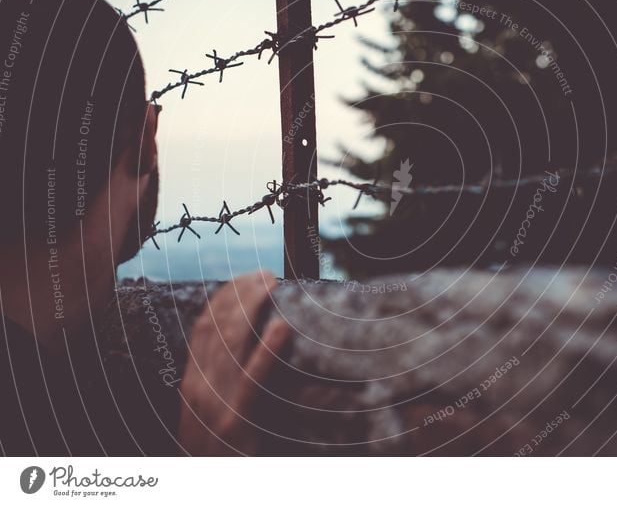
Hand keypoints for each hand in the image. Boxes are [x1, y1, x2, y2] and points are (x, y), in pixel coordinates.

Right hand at [178, 270, 289, 454]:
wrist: (206, 489)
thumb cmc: (216, 455)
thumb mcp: (207, 415)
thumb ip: (217, 384)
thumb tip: (239, 350)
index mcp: (191, 383)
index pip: (203, 326)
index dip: (223, 297)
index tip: (244, 277)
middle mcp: (198, 387)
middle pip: (218, 326)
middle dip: (240, 293)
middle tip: (267, 273)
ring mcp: (214, 403)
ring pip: (232, 343)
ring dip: (253, 308)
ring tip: (274, 286)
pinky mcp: (236, 421)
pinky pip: (251, 380)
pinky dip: (266, 351)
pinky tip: (282, 328)